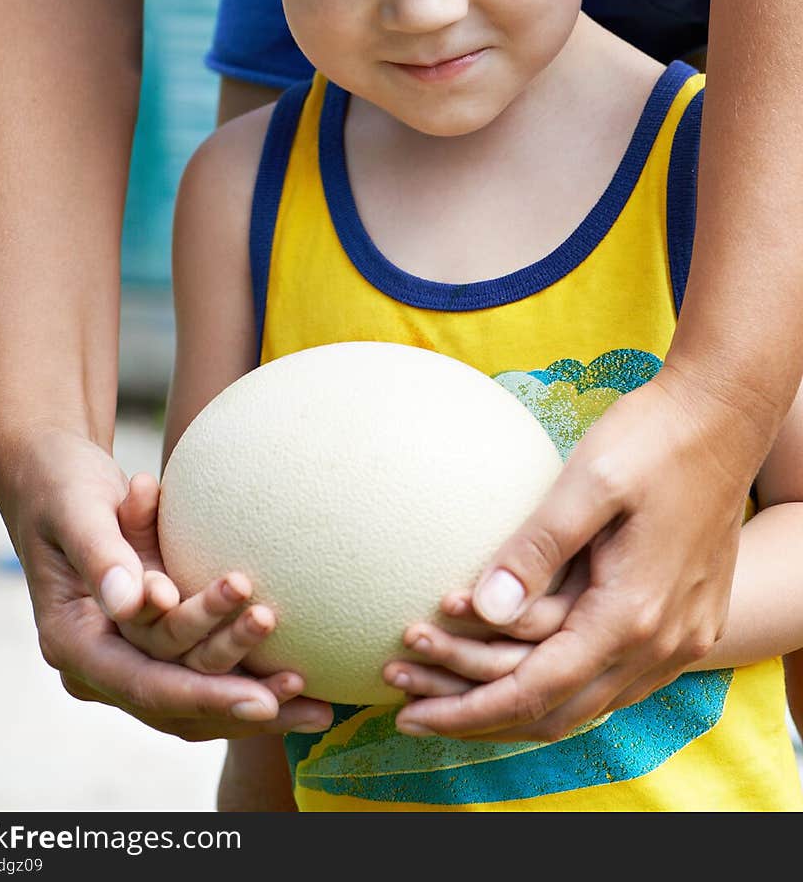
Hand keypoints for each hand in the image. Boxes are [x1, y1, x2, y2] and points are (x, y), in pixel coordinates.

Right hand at [10, 429, 332, 740]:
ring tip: (313, 696)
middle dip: (237, 696)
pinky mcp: (154, 643)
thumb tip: (136, 603)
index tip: (259, 699)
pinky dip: (249, 679)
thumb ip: (103, 553)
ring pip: (194, 697)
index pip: (142, 683)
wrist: (54, 476)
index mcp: (70, 641)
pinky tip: (305, 685)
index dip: (202, 695)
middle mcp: (98, 663)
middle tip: (298, 686)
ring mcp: (127, 656)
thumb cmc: (62, 483)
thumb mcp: (76, 508)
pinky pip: (203, 673)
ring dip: (252, 697)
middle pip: (174, 699)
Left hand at [393, 368, 749, 741]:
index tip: (409, 713)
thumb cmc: (653, 438)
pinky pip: (613, 680)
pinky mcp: (684, 625)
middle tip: (408, 703)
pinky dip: (557, 683)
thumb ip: (537, 548)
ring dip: (515, 701)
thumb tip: (483, 608)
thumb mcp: (589, 479)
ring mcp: (679, 640)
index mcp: (632, 613)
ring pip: (586, 704)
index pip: (536, 691)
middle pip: (557, 714)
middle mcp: (661, 643)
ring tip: (445, 684)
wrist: (725, 419)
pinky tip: (516, 664)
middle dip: (478, 715)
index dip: (468, 709)